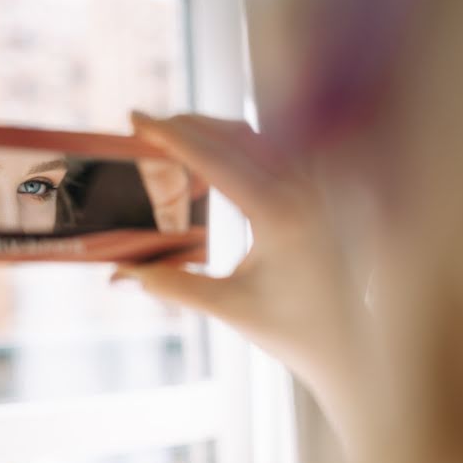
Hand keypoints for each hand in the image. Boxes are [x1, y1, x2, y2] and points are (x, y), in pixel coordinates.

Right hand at [117, 112, 373, 430]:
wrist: (344, 343)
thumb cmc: (290, 330)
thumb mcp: (226, 307)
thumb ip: (170, 284)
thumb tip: (118, 273)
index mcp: (278, 213)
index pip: (214, 156)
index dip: (170, 134)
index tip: (135, 118)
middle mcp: (300, 189)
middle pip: (232, 134)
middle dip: (185, 126)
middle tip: (144, 130)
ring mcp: (311, 187)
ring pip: (253, 137)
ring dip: (210, 133)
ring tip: (170, 147)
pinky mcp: (314, 193)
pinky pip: (269, 151)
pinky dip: (233, 148)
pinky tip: (209, 169)